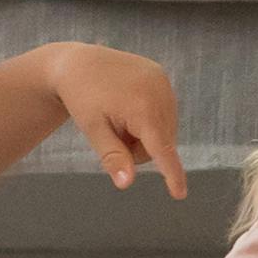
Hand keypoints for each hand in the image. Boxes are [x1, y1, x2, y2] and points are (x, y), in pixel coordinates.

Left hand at [46, 45, 185, 193]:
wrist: (78, 63)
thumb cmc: (82, 98)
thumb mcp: (93, 130)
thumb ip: (112, 157)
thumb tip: (126, 183)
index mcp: (141, 107)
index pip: (160, 149)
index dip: (171, 173)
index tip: (180, 194)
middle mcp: (159, 92)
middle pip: (161, 144)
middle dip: (139, 148)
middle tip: (113, 132)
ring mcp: (163, 82)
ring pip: (164, 131)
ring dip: (144, 134)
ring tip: (119, 116)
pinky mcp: (162, 76)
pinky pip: (164, 112)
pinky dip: (148, 119)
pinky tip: (128, 106)